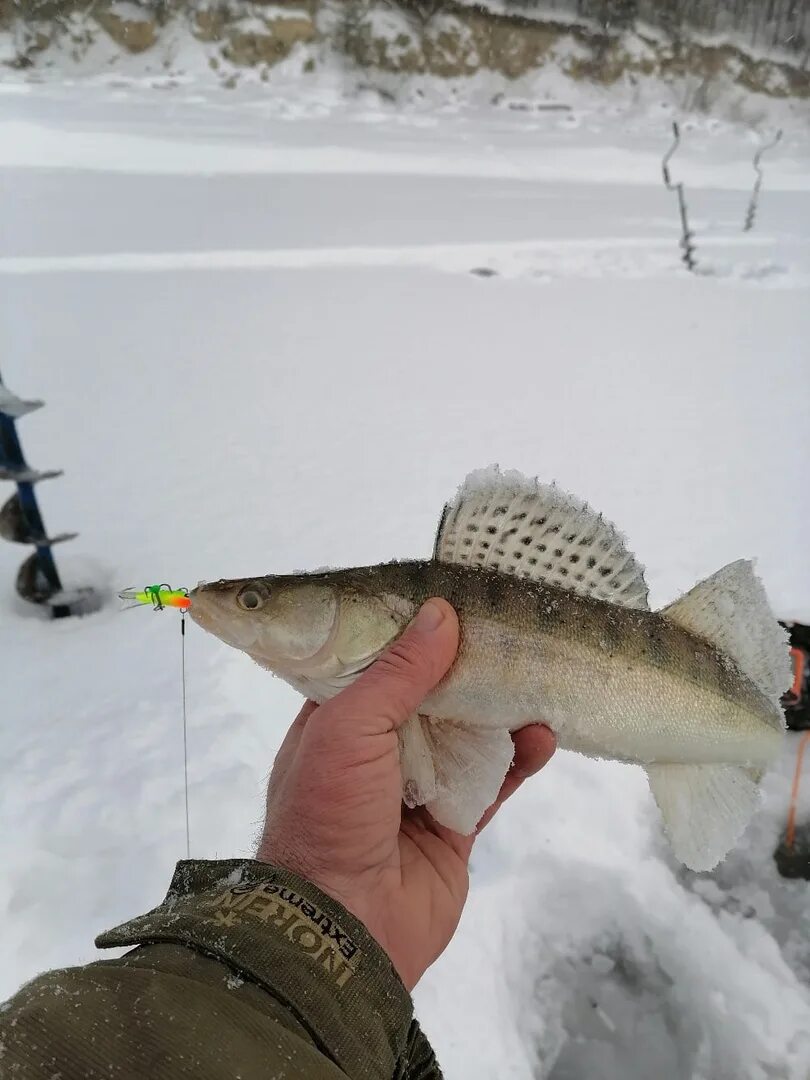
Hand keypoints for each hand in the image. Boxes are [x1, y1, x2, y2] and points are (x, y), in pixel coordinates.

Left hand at [257, 598, 555, 989]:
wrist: (342, 928)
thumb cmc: (329, 814)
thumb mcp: (348, 727)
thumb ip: (397, 673)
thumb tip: (441, 613)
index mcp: (335, 722)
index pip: (375, 663)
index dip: (411, 633)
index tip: (452, 597)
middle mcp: (375, 751)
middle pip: (428, 695)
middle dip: (465, 666)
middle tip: (509, 629)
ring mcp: (417, 788)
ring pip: (466, 734)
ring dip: (499, 708)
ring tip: (535, 673)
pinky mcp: (455, 825)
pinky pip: (493, 781)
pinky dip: (519, 758)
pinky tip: (544, 732)